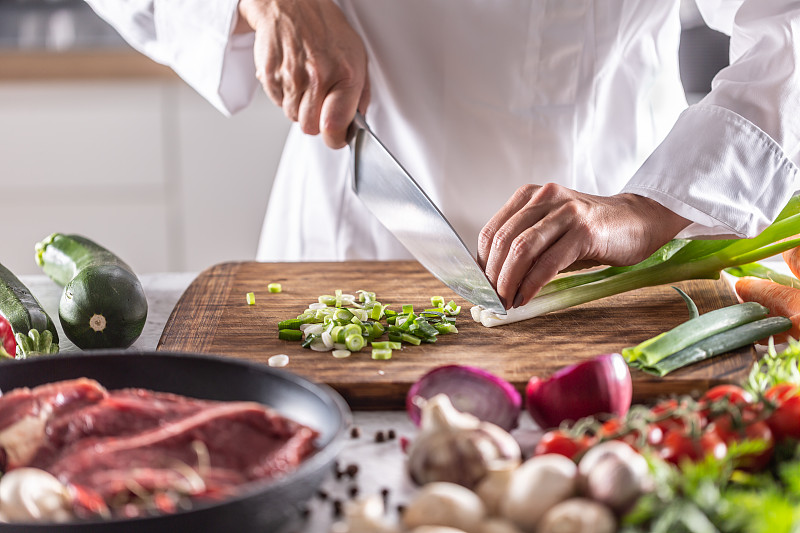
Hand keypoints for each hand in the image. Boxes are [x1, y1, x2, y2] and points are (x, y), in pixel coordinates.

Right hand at [237, 0, 369, 147]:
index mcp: (345, 74)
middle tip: (319, 102)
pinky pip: (277, 102)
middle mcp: (318, 77)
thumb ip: (361, 92)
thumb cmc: (325, 27)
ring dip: (298, 106)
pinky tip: (291, 74)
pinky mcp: (270, 75)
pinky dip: (283, 94)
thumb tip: (358, 120)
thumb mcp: (357, 54)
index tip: (336, 136)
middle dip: (315, 121)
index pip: (335, 127)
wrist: (291, 3)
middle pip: (310, 128)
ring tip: (305, 82)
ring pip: (292, 116)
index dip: (335, 138)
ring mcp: (291, 77)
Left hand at [477, 183, 689, 308]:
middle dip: (492, 276)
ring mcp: (565, 211)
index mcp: (529, 197)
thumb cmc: (591, 232)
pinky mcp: (585, 230)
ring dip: (509, 281)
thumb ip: (526, 250)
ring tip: (505, 302)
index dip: (481, 263)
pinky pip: (549, 261)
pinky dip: (532, 284)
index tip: (481, 287)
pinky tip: (526, 298)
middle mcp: (544, 198)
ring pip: (522, 249)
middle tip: (491, 300)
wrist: (638, 221)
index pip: (492, 231)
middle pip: (503, 240)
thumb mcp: (551, 233)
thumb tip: (496, 282)